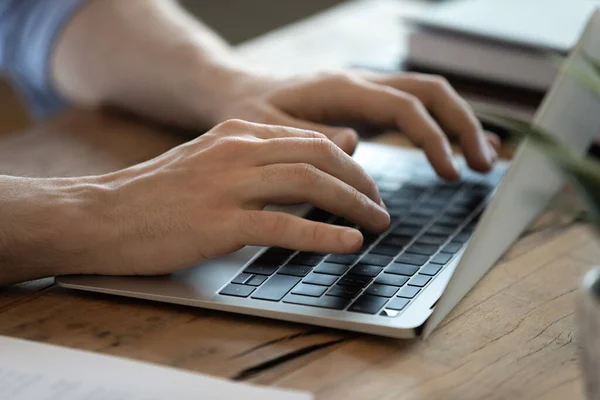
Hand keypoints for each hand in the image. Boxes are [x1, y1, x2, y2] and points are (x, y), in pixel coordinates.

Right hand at [82, 119, 388, 275]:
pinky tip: (348, 242)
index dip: (349, 163)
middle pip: (320, 155)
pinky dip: (324, 234)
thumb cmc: (158, 195)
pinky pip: (285, 225)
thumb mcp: (210, 162)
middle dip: (361, 181)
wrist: (102, 215)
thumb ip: (259, 159)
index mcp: (237, 132)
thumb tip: (308, 162)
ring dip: (353, 204)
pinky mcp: (219, 223)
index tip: (366, 186)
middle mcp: (237, 151)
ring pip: (309, 184)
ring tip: (377, 224)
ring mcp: (228, 186)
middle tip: (380, 206)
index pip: (312, 139)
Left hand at [206, 70, 499, 179]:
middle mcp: (361, 84)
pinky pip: (413, 111)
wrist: (239, 94)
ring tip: (484, 161)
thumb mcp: (268, 131)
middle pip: (430, 92)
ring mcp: (366, 93)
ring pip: (428, 97)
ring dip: (459, 126)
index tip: (449, 173)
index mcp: (341, 88)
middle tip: (484, 165)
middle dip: (463, 126)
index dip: (432, 138)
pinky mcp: (366, 107)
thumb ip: (309, 138)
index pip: (403, 106)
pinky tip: (456, 150)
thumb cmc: (250, 113)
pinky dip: (440, 129)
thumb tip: (354, 147)